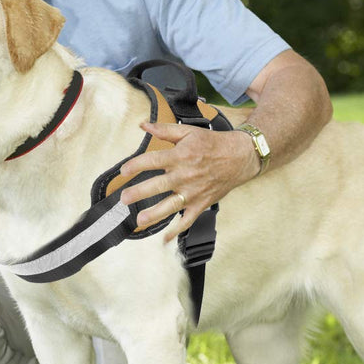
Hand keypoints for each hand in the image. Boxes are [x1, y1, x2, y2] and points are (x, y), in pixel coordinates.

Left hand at [119, 121, 259, 240]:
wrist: (239, 157)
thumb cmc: (212, 144)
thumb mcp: (188, 132)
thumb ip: (164, 130)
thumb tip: (143, 125)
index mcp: (180, 156)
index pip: (152, 161)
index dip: (135, 165)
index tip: (123, 171)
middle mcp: (185, 175)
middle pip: (158, 186)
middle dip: (139, 193)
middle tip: (124, 199)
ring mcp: (193, 192)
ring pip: (171, 206)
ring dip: (154, 214)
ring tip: (140, 221)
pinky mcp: (201, 204)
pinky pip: (187, 220)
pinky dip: (176, 231)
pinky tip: (164, 239)